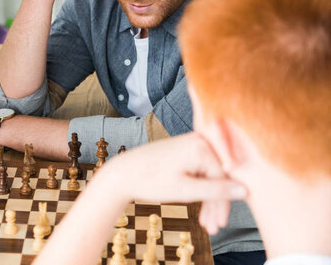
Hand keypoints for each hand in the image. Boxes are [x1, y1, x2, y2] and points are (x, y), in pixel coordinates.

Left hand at [105, 133, 247, 234]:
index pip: (224, 179)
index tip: (220, 225)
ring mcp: (191, 144)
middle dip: (215, 205)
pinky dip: (198, 190)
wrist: (122, 172)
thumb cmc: (150, 180)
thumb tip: (245, 190)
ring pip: (208, 176)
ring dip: (207, 201)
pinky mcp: (184, 150)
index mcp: (201, 146)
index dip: (223, 205)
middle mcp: (199, 140)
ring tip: (205, 224)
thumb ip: (216, 191)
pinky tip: (199, 210)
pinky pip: (199, 171)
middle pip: (217, 177)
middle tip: (213, 229)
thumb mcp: (185, 190)